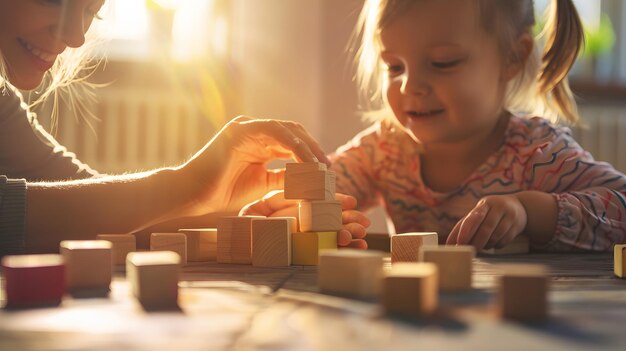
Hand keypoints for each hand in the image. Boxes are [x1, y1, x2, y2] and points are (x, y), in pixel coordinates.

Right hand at [181, 116, 329, 214]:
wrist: (195, 194)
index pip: (292, 142)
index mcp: (259, 142)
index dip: (311, 154)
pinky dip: (292, 144)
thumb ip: (283, 177)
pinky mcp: (240, 130)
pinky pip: (274, 131)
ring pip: (287, 130)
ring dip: (306, 147)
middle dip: (313, 148)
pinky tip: (304, 160)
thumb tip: (308, 179)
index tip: (326, 171)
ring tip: (320, 165)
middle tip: (327, 167)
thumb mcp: (263, 184)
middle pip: (293, 133)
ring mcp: (246, 128)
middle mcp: (254, 132)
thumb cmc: (223, 191)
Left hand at [240, 190, 370, 248]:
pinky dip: (342, 250)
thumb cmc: (245, 227)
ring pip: (333, 236)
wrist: (235, 249)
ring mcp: (307, 241)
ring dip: (349, 234)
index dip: (337, 203)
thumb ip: (278, 199)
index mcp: (297, 212)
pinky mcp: (305, 255)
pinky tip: (357, 247)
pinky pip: (326, 252)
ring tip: (360, 236)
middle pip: (332, 221)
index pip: (321, 205)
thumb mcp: (261, 209)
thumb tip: (300, 190)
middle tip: (363, 223)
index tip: (351, 202)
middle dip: (350, 221)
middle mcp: (306, 227)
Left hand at [445, 195, 526, 249]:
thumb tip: (450, 243)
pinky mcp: (517, 226)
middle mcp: (499, 207)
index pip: (475, 216)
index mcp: (485, 203)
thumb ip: (465, 225)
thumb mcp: (480, 212)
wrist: (519, 207)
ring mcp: (510, 216)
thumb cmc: (491, 212)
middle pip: (486, 229)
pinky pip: (504, 241)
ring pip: (495, 237)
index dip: (466, 230)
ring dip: (485, 245)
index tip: (459, 242)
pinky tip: (492, 244)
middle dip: (475, 242)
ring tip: (480, 246)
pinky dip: (495, 246)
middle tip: (468, 251)